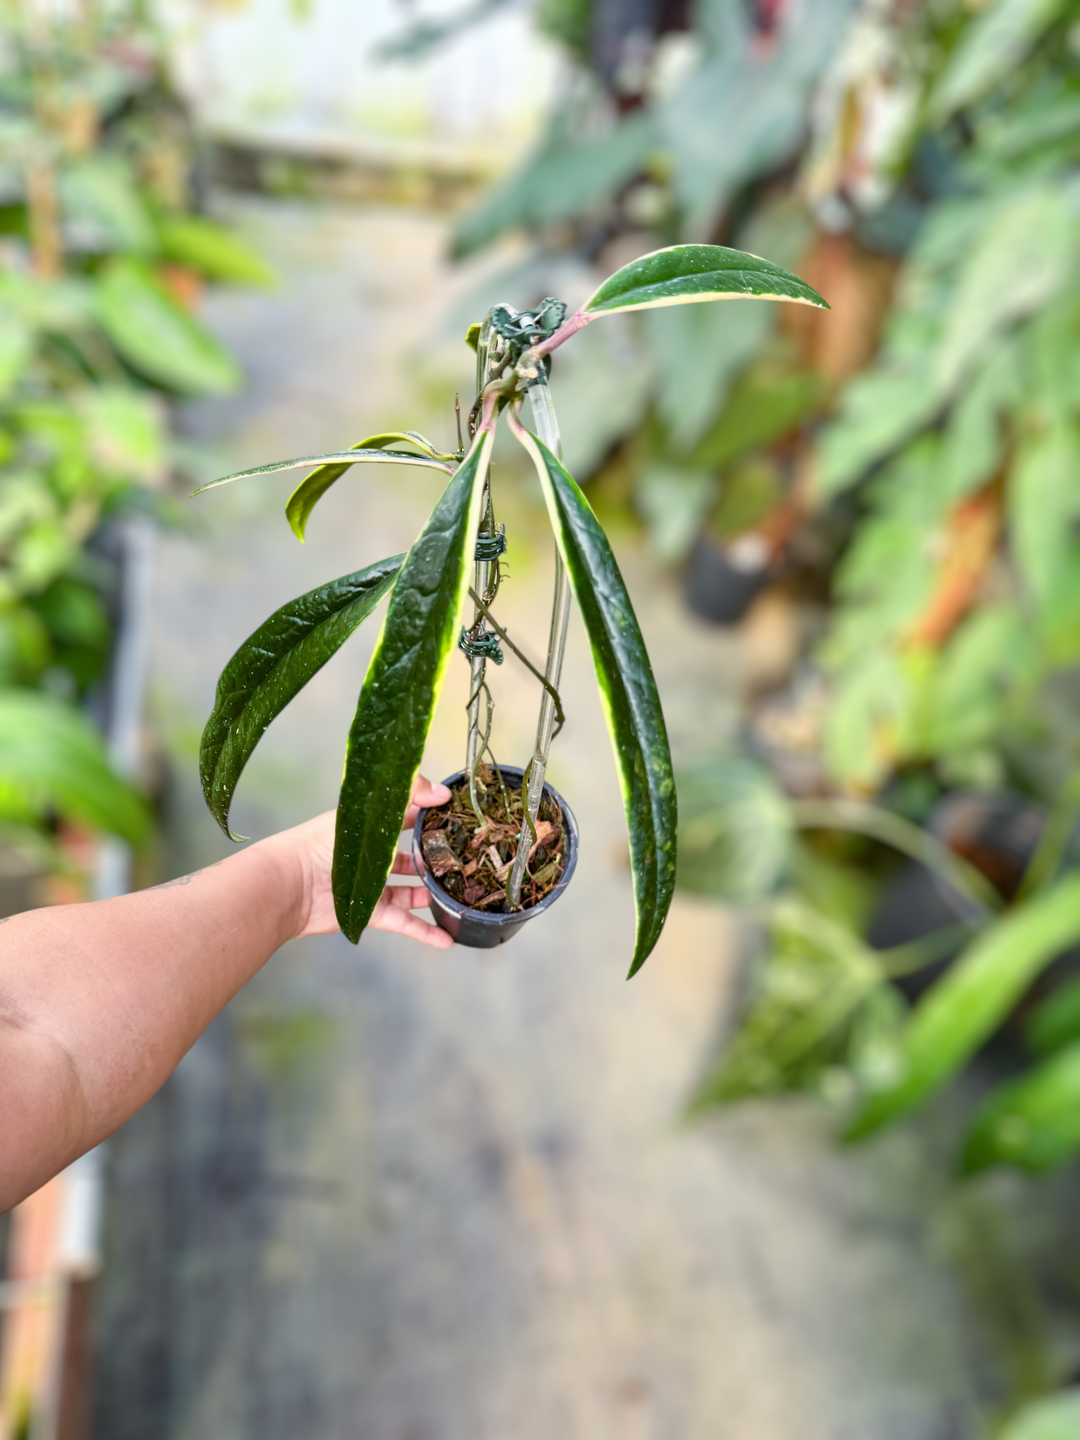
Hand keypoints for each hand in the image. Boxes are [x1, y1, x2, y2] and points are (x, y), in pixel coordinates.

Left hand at [280, 774, 453, 947]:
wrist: (290, 885)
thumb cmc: (319, 844)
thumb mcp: (366, 812)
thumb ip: (406, 797)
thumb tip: (442, 792)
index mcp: (369, 830)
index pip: (405, 819)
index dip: (429, 818)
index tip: (456, 818)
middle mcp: (372, 858)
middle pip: (410, 859)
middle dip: (434, 861)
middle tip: (461, 862)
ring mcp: (372, 888)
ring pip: (410, 892)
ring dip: (432, 896)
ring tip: (457, 897)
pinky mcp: (371, 913)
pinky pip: (404, 922)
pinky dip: (424, 932)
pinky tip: (446, 939)